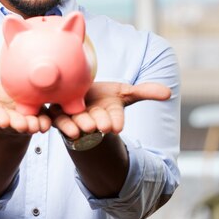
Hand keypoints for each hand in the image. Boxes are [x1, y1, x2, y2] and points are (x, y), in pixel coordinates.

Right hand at [0, 72, 50, 133]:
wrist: (8, 109)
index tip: (2, 120)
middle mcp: (10, 119)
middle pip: (15, 122)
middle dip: (19, 124)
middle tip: (25, 125)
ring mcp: (25, 119)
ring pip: (33, 123)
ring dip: (37, 125)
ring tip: (41, 125)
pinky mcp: (41, 116)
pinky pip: (48, 119)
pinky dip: (53, 121)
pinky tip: (57, 120)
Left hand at [50, 81, 170, 138]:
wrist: (77, 93)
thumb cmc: (102, 96)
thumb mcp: (124, 93)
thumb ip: (144, 92)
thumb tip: (168, 93)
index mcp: (106, 114)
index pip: (114, 118)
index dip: (115, 121)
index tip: (117, 127)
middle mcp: (90, 118)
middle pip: (94, 122)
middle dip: (98, 124)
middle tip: (101, 126)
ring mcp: (72, 117)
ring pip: (73, 122)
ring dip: (76, 125)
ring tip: (81, 126)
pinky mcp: (54, 113)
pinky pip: (52, 118)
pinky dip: (52, 121)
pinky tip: (50, 122)